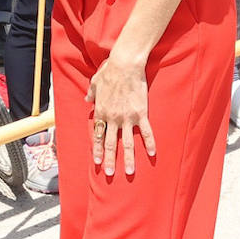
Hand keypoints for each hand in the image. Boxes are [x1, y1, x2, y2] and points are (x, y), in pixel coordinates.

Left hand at [85, 56, 155, 176]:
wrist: (124, 65)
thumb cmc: (109, 72)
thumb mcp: (95, 82)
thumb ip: (91, 93)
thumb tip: (86, 99)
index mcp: (101, 111)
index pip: (98, 135)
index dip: (98, 149)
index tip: (97, 162)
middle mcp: (113, 118)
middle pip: (111, 143)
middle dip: (110, 159)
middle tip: (110, 173)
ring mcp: (127, 117)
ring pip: (127, 142)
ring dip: (128, 158)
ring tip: (130, 172)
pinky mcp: (141, 113)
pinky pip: (146, 132)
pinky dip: (150, 143)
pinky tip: (153, 154)